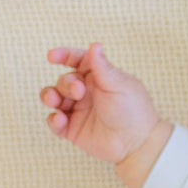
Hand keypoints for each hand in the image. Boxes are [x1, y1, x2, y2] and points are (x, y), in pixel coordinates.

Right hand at [41, 42, 163, 163]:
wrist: (138, 143)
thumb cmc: (133, 110)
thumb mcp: (118, 84)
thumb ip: (102, 66)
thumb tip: (94, 44)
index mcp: (97, 77)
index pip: (76, 60)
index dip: (63, 56)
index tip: (52, 56)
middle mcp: (86, 92)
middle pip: (64, 80)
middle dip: (66, 83)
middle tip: (78, 91)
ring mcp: (78, 111)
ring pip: (53, 98)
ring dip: (49, 97)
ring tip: (54, 101)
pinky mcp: (73, 129)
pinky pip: (54, 123)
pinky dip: (53, 120)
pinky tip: (60, 120)